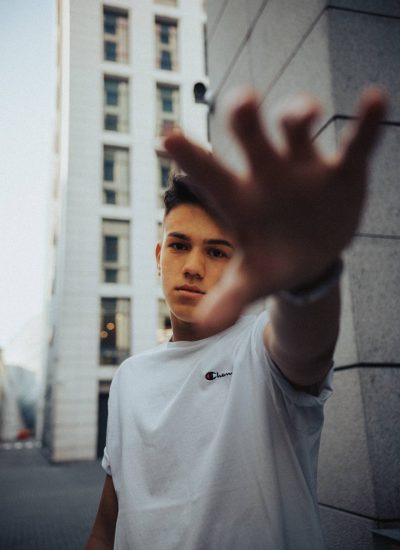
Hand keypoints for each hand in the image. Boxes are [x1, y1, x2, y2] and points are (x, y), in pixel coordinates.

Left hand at [164, 88, 386, 332]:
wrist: (310, 257)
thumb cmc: (270, 262)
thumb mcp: (250, 282)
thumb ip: (228, 300)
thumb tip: (204, 325)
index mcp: (238, 198)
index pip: (209, 174)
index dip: (190, 157)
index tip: (167, 138)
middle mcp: (267, 173)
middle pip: (251, 137)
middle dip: (246, 120)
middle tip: (242, 103)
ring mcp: (305, 168)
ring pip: (299, 130)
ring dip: (300, 115)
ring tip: (304, 115)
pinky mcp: (343, 172)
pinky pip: (356, 144)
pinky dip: (365, 123)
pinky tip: (374, 99)